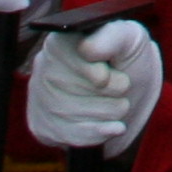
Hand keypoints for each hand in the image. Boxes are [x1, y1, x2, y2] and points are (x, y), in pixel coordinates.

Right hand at [26, 20, 159, 151]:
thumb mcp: (130, 39)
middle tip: (122, 88)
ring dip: (108, 112)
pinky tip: (111, 126)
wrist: (131, 95)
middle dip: (111, 93)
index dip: (101, 73)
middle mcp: (44, 64)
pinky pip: (70, 135)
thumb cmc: (129, 61)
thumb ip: (113, 36)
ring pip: (73, 114)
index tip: (111, 75)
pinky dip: (99, 133)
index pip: (73, 59)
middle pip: (75, 88)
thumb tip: (86, 48)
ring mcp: (40, 96)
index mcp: (63, 38)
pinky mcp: (42, 125)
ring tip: (118, 104)